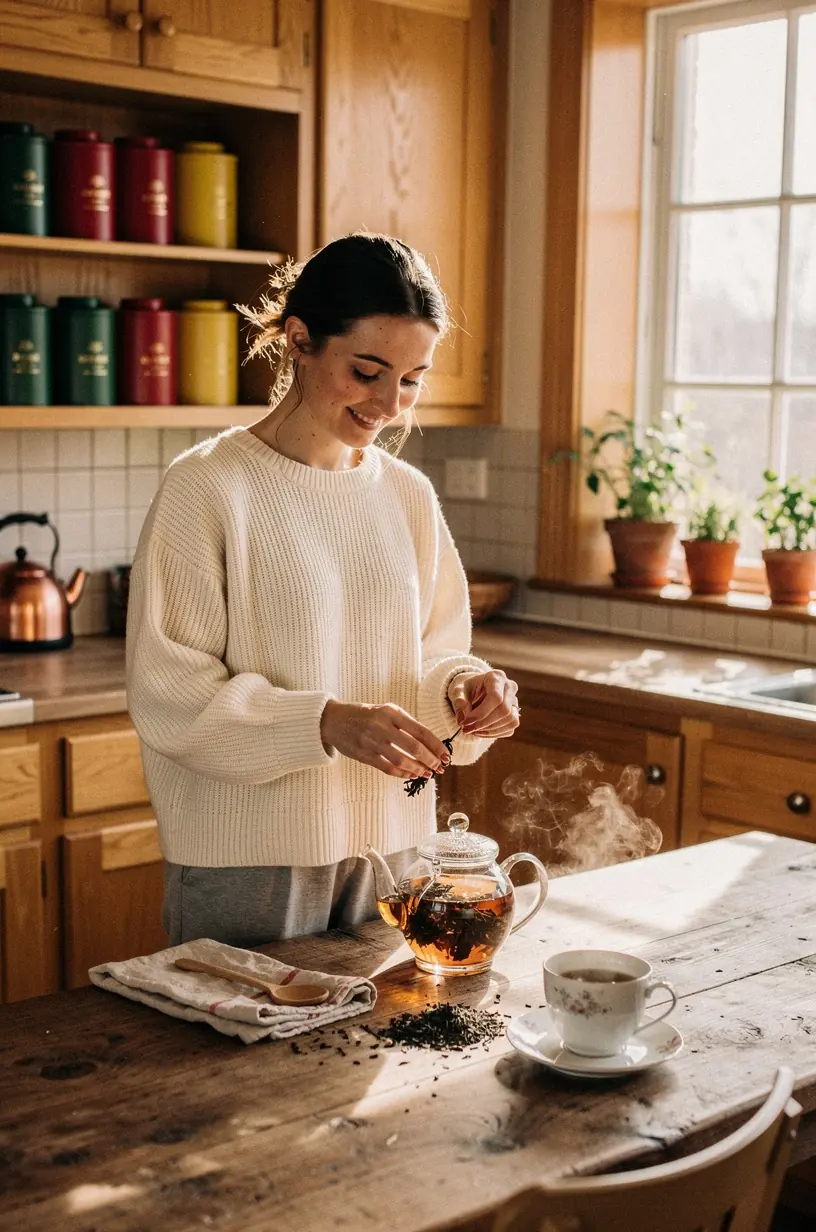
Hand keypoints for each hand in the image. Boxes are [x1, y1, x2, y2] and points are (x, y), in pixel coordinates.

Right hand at [320, 700, 451, 779]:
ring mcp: (371, 741)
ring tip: (428, 773)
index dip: (436, 745)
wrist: (334, 720)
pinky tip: (411, 774)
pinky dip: (402, 773)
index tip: (446, 754)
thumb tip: (429, 743)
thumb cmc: (365, 715)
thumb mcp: (386, 711)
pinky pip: (388, 768)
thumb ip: (405, 724)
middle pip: (414, 747)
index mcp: (391, 712)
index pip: (420, 730)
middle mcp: (382, 725)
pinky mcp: (364, 755)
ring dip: (418, 769)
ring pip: (401, 760)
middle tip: (440, 766)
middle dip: (431, 759)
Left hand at [448, 670, 519, 738]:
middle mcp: (509, 687)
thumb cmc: (468, 689)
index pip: (495, 697)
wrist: (477, 689)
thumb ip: (458, 702)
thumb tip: (462, 718)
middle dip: (484, 723)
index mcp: (496, 677)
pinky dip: (495, 733)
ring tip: (472, 730)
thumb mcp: (459, 690)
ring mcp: (515, 700)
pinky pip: (510, 728)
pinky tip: (480, 732)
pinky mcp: (516, 713)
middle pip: (504, 710)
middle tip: (467, 729)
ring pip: (510, 721)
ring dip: (489, 730)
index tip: (465, 722)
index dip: (481, 713)